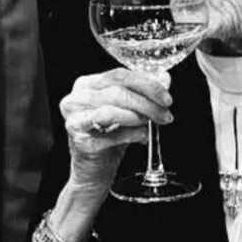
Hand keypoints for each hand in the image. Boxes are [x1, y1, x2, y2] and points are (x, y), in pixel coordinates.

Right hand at [59, 68, 172, 192]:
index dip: (147, 85)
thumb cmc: (110, 133)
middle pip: (117, 92)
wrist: (95, 166)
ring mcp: (75, 120)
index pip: (120, 75)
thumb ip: (145, 92)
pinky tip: (143, 136)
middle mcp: (76, 99)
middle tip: (165, 113)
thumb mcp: (129, 108)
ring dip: (138, 117)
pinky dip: (132, 134)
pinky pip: (110, 136)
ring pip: (110, 112)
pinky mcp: (80, 143)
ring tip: (152, 123)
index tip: (166, 97)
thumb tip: (164, 78)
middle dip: (147, 103)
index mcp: (88, 83)